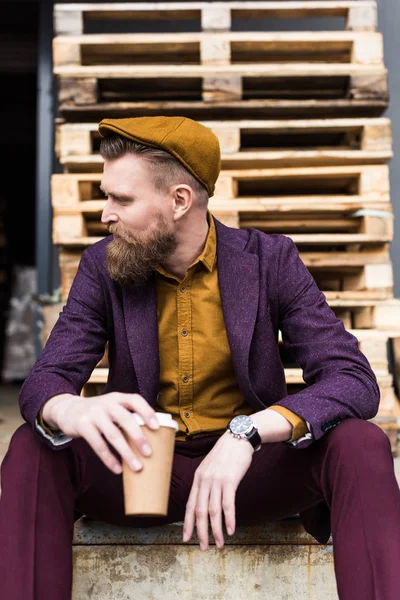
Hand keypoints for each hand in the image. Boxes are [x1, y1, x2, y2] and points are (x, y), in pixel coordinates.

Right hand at [48, 392, 159, 474]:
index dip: (147, 412)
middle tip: (149, 453)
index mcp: (117, 398)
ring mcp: (93, 414)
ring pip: (113, 434)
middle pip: (125, 419)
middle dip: (138, 437)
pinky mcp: (83, 426)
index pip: (135, 400)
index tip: (156, 426)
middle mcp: (106, 404)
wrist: (67, 409)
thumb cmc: (98, 412)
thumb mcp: (111, 407)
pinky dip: (109, 458)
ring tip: (137, 467)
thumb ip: (127, 416)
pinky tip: (117, 469)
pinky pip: (98, 445)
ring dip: (126, 453)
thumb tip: (153, 436)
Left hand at [183, 430, 253, 550]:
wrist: (238, 437)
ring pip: (213, 511)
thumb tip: (204, 500)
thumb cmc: (226, 454)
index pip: (189, 505)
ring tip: (219, 544)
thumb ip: (206, 482)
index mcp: (198, 478)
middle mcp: (204, 480)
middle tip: (203, 548)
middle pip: (199, 512)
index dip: (187, 523)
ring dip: (216, 530)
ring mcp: (216, 480)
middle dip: (201, 532)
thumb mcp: (210, 467)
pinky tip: (230, 530)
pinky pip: (228, 504)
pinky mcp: (230, 480)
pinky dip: (229, 519)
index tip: (186, 538)